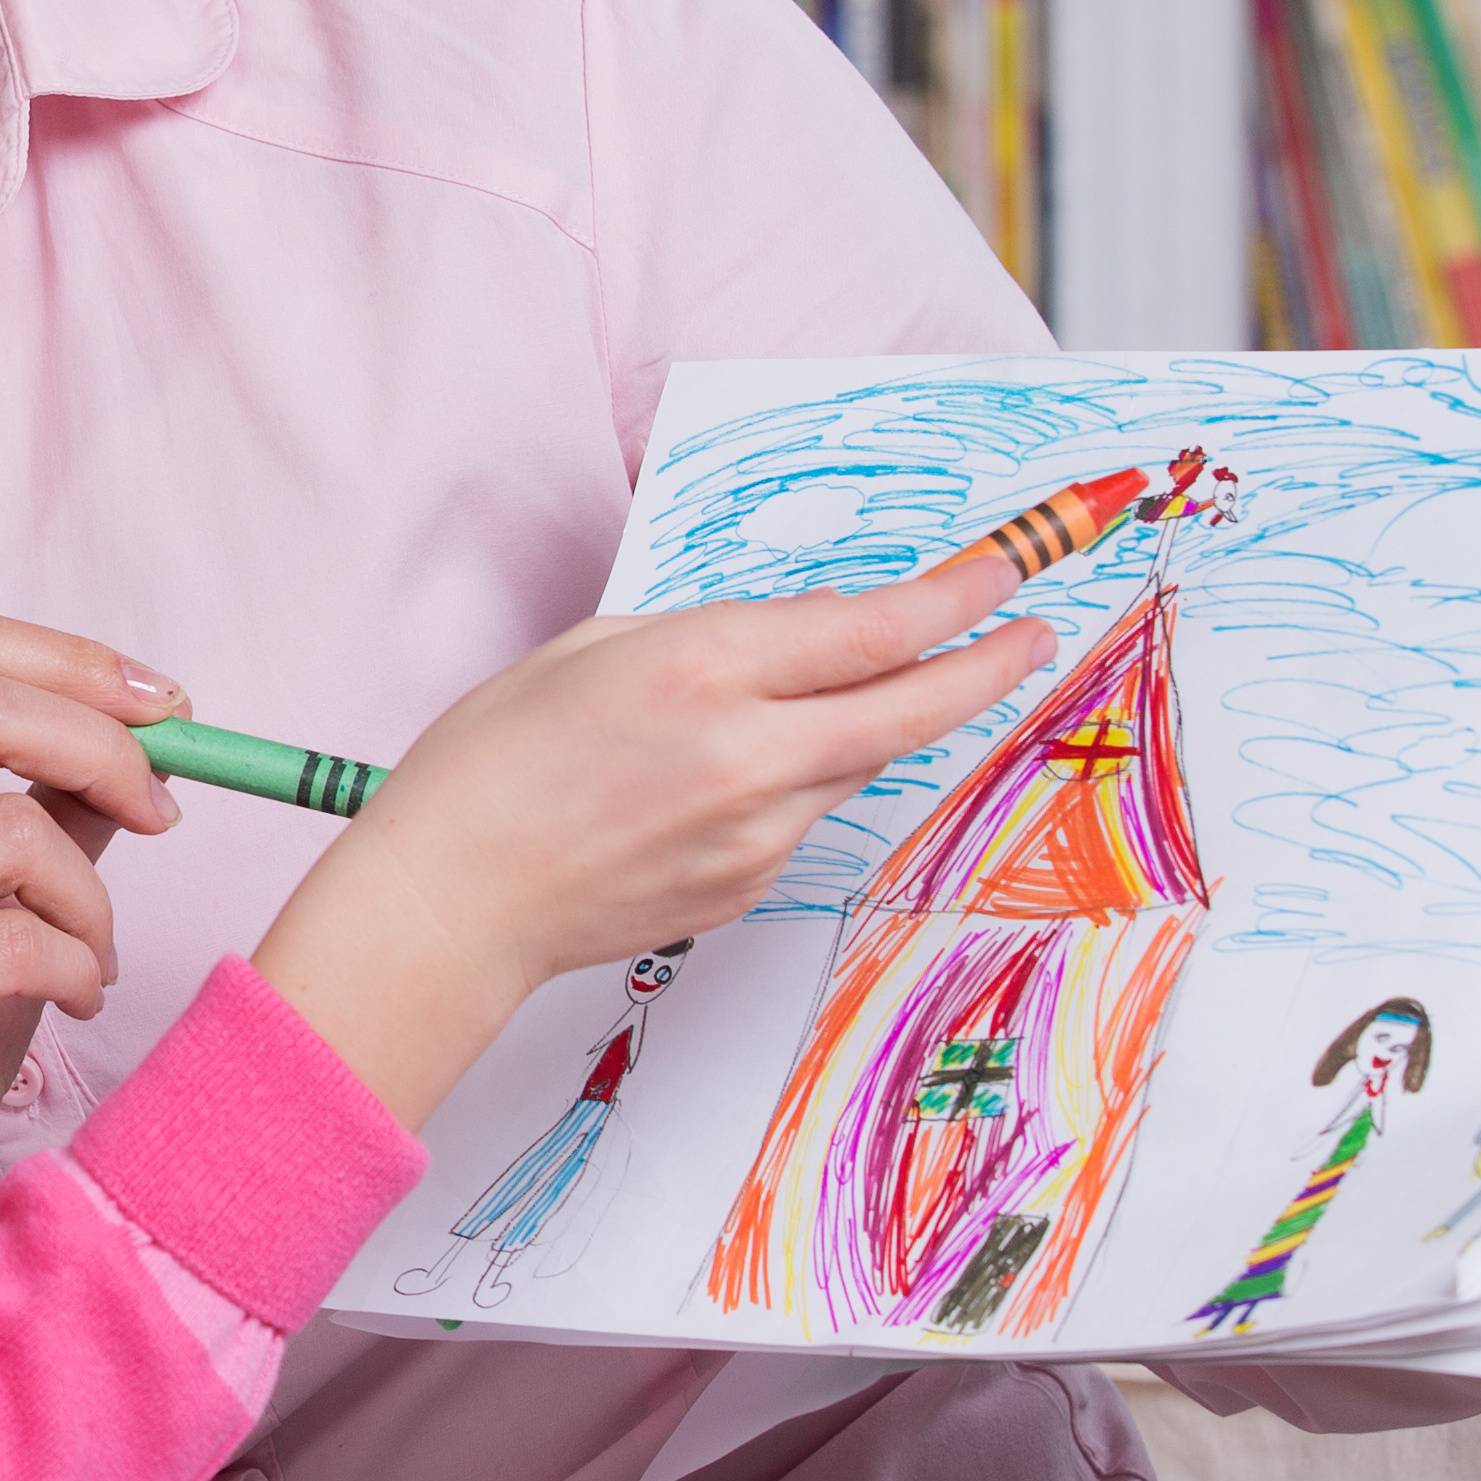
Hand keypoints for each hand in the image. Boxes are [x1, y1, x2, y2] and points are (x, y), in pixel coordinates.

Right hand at [0, 608, 189, 1378]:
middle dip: (105, 744)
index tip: (167, 711)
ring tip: (92, 956)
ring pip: (7, 829)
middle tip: (166, 810)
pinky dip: (75, 966)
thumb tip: (142, 734)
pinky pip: (13, 940)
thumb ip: (40, 813)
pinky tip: (71, 1001)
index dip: (72, 661)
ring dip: (91, 897)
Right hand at [252, 548, 1054, 1130]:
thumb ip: (714, 634)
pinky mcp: (748, 887)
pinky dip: (787, 783)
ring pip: (856, 761)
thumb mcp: (592, 649)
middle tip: (1030, 637)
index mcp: (703, 670)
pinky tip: (709, 782)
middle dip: (986, 668)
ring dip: (861, 725)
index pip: (872, 629)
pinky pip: (801, 816)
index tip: (998, 579)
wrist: (450, 901)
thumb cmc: (490, 764)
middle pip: (912, 708)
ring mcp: (757, 833)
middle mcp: (749, 753)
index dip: (954, 601)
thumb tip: (811, 632)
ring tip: (789, 709)